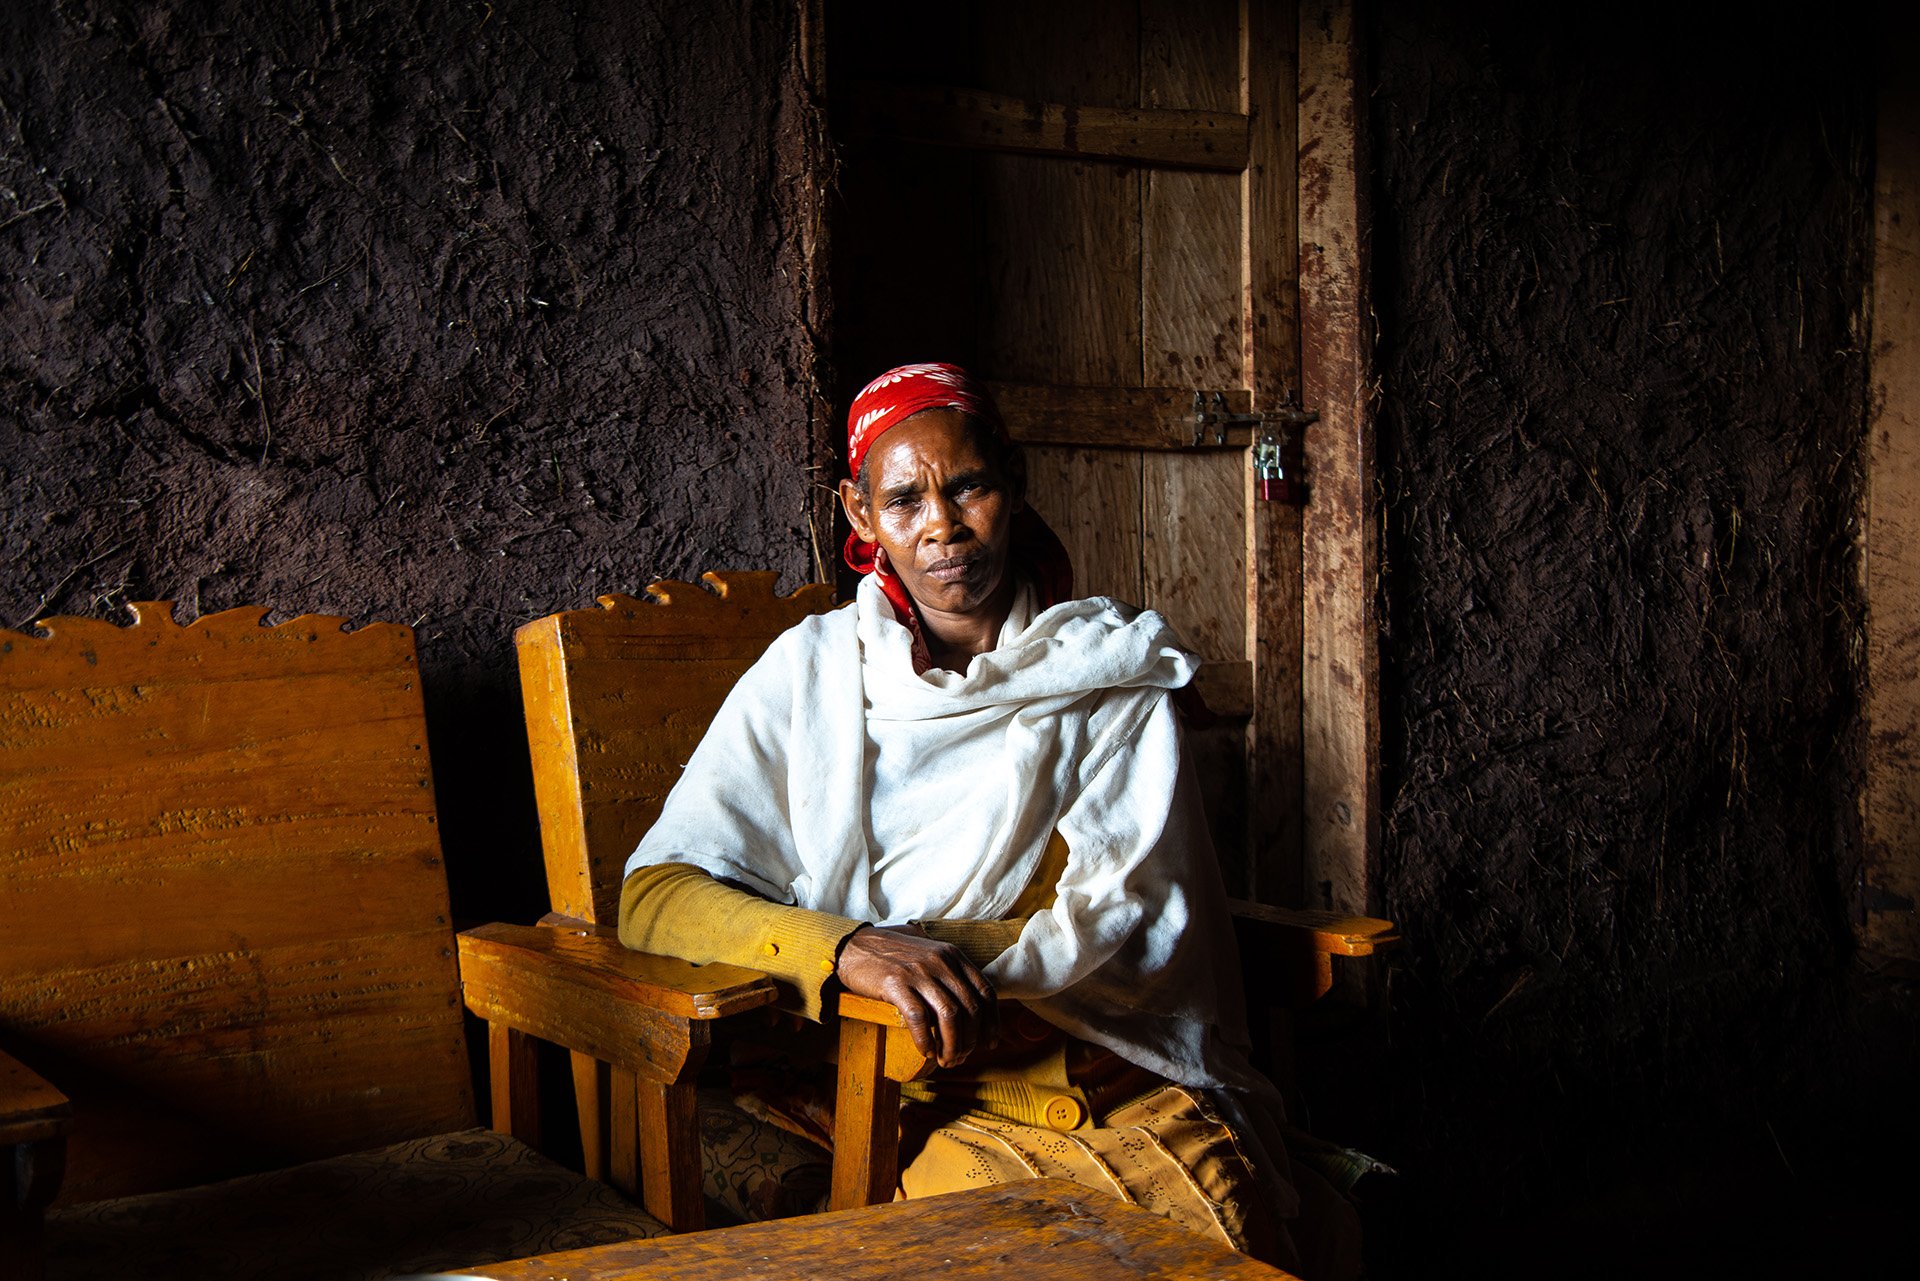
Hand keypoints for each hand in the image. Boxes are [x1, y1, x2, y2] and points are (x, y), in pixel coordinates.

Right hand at [835, 924, 997, 1067]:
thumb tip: (970, 1010)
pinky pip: (919, 1018)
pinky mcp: (896, 983)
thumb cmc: (893, 956)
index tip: (989, 1043)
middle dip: (970, 1040)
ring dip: (951, 1044)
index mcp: (953, 955)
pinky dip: (925, 1040)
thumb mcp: (929, 955)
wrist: (854, 946)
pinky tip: (926, 1051)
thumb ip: (950, 974)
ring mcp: (919, 972)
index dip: (991, 1022)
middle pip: (970, 1008)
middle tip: (960, 1058)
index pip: (985, 991)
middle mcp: (940, 961)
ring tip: (945, 1060)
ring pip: (949, 1015)